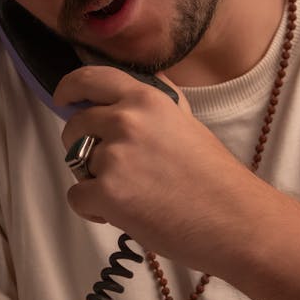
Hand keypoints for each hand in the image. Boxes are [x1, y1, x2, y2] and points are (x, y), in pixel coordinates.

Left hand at [55, 65, 255, 271]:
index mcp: (146, 99)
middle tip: (112, 169)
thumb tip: (136, 85)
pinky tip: (123, 214)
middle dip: (83, 148)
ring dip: (94, 181)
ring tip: (132, 194)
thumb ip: (156, 101)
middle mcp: (126, 121)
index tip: (64, 100)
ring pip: (76, 164)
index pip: (90, 79)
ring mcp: (114, 156)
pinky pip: (76, 197)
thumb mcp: (186, 121)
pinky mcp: (107, 193)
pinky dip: (92, 210)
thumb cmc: (215, 177)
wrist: (234, 220)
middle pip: (74, 126)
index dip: (70, 89)